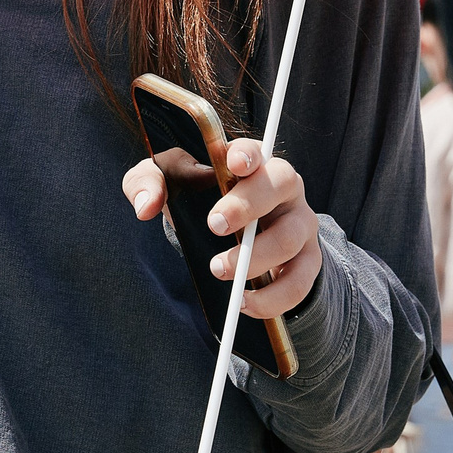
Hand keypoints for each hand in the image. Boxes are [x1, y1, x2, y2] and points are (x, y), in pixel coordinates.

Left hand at [121, 139, 321, 319]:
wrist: (222, 236)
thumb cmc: (195, 198)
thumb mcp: (165, 183)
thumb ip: (146, 183)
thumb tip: (145, 206)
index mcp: (251, 161)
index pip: (255, 148)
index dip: (247, 154)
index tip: (233, 164)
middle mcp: (283, 186)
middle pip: (282, 183)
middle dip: (248, 205)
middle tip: (215, 225)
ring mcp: (300, 222)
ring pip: (291, 237)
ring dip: (257, 258)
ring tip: (220, 270)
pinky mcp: (307, 260)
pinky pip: (300, 282)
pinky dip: (274, 297)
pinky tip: (244, 303)